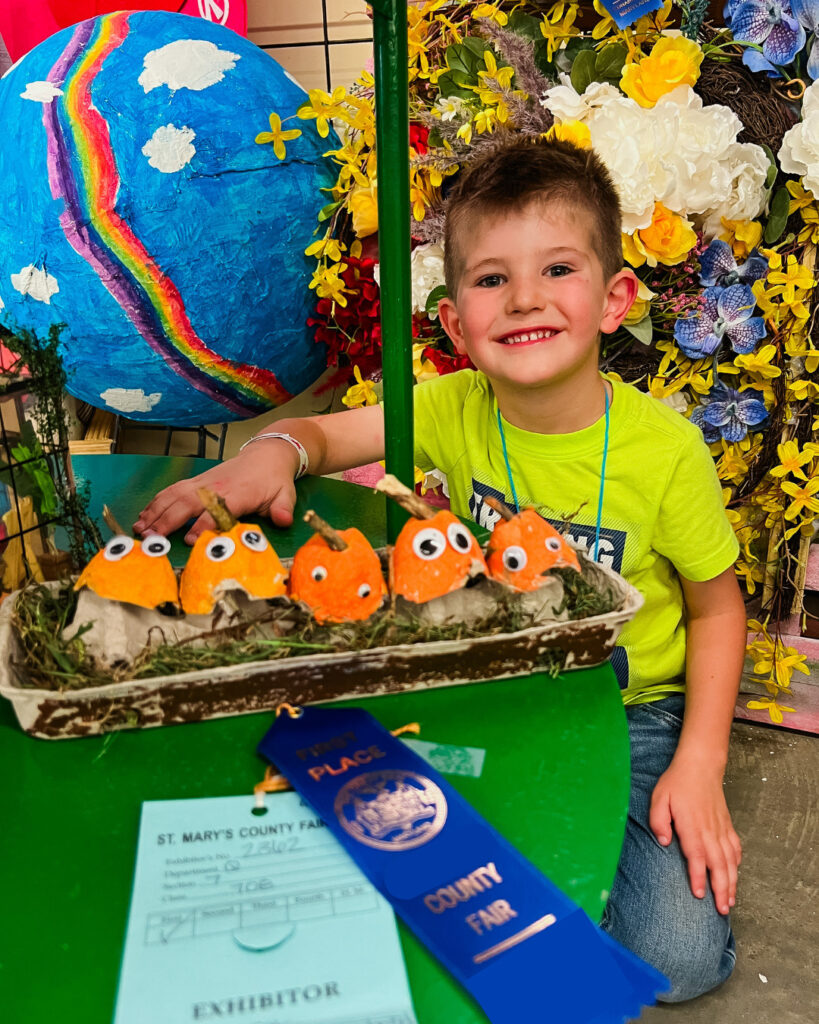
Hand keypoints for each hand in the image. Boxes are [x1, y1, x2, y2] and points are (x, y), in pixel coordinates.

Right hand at [133, 443, 298, 542]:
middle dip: (167, 521)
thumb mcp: (285, 495)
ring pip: (174, 496)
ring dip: (155, 512)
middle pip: (186, 504)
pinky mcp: (197, 481)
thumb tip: (284, 520)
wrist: (267, 454)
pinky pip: (172, 490)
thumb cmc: (274, 479)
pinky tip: (145, 515)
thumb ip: (282, 509)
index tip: (189, 541)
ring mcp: (203, 483)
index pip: (215, 511)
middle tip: (152, 539)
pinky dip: (157, 502)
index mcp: (237, 494)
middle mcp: (215, 487)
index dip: (202, 526)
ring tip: (140, 529)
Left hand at [649, 759, 741, 916]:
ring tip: (731, 901)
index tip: (700, 895)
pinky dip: (737, 863)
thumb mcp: (659, 798)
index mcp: (692, 826)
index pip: (696, 856)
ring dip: (731, 882)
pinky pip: (735, 848)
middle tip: (722, 910)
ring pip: (730, 860)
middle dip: (721, 889)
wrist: (700, 765)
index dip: (698, 877)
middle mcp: (710, 830)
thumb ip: (658, 821)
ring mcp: (721, 828)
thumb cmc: (677, 783)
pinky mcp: (727, 825)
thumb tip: (664, 843)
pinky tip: (735, 874)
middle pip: (718, 864)